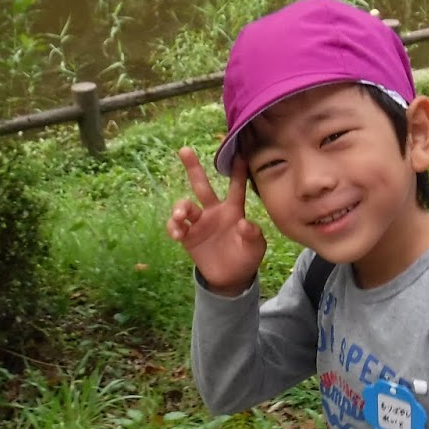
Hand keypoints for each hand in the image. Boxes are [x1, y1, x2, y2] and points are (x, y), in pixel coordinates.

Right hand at [165, 147, 266, 293]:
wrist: (230, 278)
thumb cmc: (246, 258)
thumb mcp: (255, 248)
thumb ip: (252, 235)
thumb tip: (243, 224)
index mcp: (233, 211)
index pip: (236, 188)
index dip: (237, 171)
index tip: (239, 152)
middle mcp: (214, 212)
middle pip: (202, 186)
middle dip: (193, 168)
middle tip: (185, 150)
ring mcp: (199, 223)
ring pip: (185, 206)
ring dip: (180, 208)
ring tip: (180, 216)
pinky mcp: (188, 236)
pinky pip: (176, 226)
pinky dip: (173, 227)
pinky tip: (177, 233)